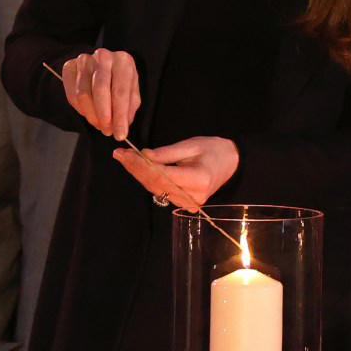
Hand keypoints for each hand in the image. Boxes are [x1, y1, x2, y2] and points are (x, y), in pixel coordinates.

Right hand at [62, 48, 139, 139]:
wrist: (100, 66)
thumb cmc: (119, 80)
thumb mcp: (131, 91)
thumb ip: (129, 107)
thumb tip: (123, 125)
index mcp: (123, 61)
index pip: (121, 91)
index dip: (120, 116)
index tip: (120, 134)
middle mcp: (103, 57)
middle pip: (100, 90)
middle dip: (104, 116)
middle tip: (107, 131)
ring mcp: (84, 60)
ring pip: (83, 94)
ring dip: (92, 115)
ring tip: (100, 125)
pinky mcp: (69, 67)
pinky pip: (72, 95)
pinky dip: (81, 110)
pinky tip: (89, 114)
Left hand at [114, 136, 239, 210]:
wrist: (232, 163)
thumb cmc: (213, 150)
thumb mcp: (191, 145)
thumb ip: (166, 153)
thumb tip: (143, 155)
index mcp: (198, 179)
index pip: (161, 175)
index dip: (140, 165)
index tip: (124, 153)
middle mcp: (194, 196)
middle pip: (155, 184)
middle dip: (135, 168)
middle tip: (119, 154)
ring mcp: (190, 204)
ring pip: (156, 190)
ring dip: (139, 174)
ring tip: (125, 159)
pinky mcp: (186, 205)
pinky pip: (162, 193)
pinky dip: (149, 180)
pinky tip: (138, 169)